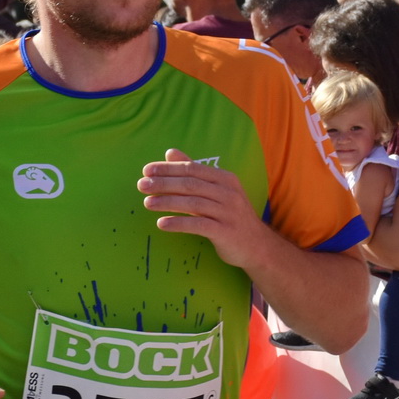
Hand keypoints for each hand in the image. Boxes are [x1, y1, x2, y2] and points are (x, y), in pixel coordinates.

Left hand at [139, 149, 268, 268]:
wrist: (256, 245)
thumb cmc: (231, 215)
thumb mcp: (216, 190)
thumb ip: (194, 171)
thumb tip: (170, 153)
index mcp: (225, 179)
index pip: (192, 169)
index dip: (168, 168)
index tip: (147, 170)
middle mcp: (228, 193)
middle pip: (190, 184)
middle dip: (164, 183)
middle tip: (142, 185)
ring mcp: (228, 212)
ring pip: (193, 203)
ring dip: (167, 202)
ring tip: (147, 203)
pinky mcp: (225, 232)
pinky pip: (198, 225)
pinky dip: (178, 223)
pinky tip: (162, 224)